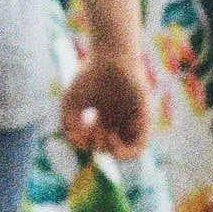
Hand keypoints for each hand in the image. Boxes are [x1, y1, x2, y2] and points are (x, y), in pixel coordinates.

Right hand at [58, 40, 152, 159]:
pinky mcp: (144, 119)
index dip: (86, 143)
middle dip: (98, 147)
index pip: (98, 142)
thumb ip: (68, 126)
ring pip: (130, 152)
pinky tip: (112, 135)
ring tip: (105, 139)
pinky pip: (140, 145)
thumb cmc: (90, 76)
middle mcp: (120, 121)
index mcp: (106, 117)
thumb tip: (77, 144)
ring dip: (114, 154)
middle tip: (92, 130)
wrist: (111, 57)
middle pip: (112, 148)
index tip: (79, 128)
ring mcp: (133, 120)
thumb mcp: (70, 104)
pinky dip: (126, 150)